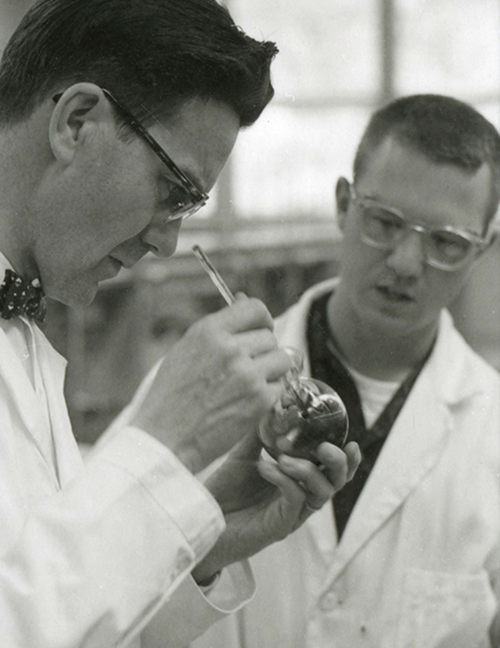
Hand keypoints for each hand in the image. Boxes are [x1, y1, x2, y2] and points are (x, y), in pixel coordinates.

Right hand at [131, 297, 291, 472]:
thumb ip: (218, 328)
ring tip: (250, 384)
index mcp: (209, 331)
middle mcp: (230, 348)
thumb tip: (243, 299)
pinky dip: (270, 394)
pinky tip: (248, 402)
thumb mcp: (186, 349)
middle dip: (263, 351)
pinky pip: (280, 386)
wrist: (165, 439)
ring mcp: (247, 374)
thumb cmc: (171, 396)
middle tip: (248, 368)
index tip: (260, 329)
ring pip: (282, 359)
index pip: (254, 308)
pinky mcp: (259, 400)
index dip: (262, 319)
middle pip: (270, 336)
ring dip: (271, 371)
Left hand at [191, 434, 360, 583]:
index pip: (331, 471)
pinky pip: (295, 499)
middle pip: (335, 483)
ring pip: (321, 493)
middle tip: (325, 447)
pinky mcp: (279, 526)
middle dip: (337, 463)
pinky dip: (284, 478)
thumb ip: (261, 433)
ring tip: (283, 456)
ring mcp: (291, 514)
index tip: (350, 440)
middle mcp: (300, 499)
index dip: (346, 459)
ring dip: (307, 469)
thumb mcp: (244, 454)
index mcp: (298, 482)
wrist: (201, 520)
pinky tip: (264, 466)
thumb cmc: (225, 491)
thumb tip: (273, 405)